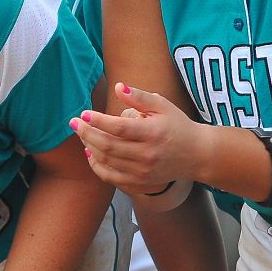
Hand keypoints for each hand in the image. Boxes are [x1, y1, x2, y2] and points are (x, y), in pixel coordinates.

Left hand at [69, 83, 204, 195]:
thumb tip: (118, 87)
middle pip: (108, 146)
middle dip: (87, 133)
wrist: (196, 155)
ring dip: (90, 147)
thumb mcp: (162, 106)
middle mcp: (147, 155)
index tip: (84, 113)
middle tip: (75, 123)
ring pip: (107, 162)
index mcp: (153, 133)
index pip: (119, 128)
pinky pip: (112, 178)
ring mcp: (143, 172)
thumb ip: (139, 96)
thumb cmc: (177, 125)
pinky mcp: (141, 183)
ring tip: (82, 134)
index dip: (98, 121)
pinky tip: (91, 153)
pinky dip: (97, 167)